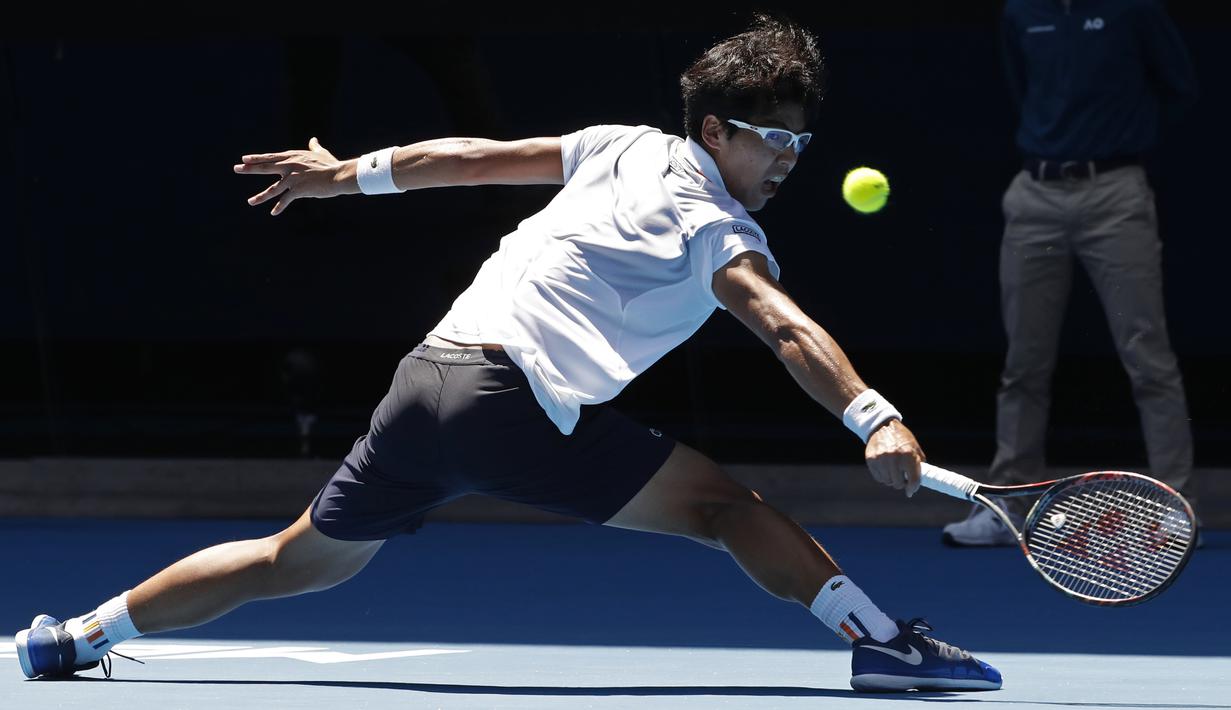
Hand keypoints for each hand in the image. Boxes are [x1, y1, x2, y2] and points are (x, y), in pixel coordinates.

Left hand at [233, 137, 353, 215]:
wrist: (338, 176)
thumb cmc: (331, 165)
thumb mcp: (321, 153)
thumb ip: (314, 147)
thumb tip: (313, 140)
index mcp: (292, 157)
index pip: (270, 157)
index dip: (257, 158)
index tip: (244, 159)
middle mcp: (289, 166)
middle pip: (265, 167)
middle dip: (249, 169)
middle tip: (236, 168)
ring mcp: (292, 178)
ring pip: (272, 189)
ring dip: (260, 196)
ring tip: (250, 202)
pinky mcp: (298, 190)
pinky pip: (285, 200)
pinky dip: (279, 207)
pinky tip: (273, 213)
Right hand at [864, 419, 924, 496]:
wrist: (882, 426)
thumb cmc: (902, 438)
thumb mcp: (914, 448)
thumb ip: (918, 464)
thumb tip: (918, 482)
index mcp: (908, 455)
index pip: (913, 479)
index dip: (912, 488)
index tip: (910, 491)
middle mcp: (895, 457)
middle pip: (898, 483)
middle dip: (901, 483)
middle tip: (901, 479)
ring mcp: (881, 459)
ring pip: (887, 481)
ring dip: (891, 479)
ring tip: (892, 471)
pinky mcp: (871, 460)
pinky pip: (878, 477)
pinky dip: (882, 476)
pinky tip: (884, 468)